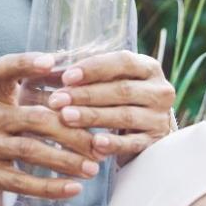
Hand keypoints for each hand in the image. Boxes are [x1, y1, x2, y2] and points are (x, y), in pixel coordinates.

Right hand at [0, 52, 108, 205]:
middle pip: (33, 117)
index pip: (3, 69)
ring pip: (29, 150)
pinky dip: (52, 187)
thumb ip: (51, 101)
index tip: (51, 61)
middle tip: (99, 146)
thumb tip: (94, 84)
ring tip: (93, 168)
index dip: (25, 62)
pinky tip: (74, 188)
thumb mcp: (24, 117)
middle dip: (71, 132)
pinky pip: (22, 181)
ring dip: (66, 160)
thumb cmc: (14, 142)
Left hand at [42, 50, 176, 161]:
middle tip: (56, 100)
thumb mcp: (107, 80)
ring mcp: (159, 117)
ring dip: (93, 116)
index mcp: (148, 67)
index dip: (93, 68)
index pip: (123, 61)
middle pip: (121, 90)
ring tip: (66, 117)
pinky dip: (114, 143)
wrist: (145, 130)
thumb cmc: (116, 98)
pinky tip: (95, 143)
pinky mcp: (155, 142)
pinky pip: (132, 142)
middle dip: (86, 95)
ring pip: (125, 115)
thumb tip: (46, 65)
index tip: (66, 77)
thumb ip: (84, 72)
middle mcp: (159, 91)